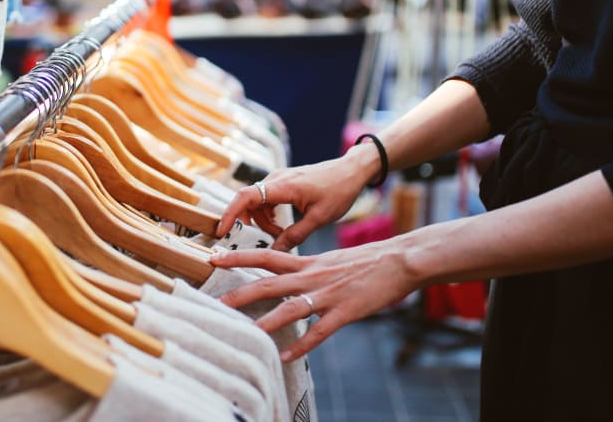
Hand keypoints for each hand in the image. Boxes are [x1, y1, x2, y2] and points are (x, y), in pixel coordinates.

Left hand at [209, 239, 417, 361]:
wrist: (399, 260)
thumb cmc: (365, 261)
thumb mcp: (329, 259)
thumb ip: (306, 268)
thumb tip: (286, 277)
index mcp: (307, 261)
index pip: (265, 255)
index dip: (238, 256)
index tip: (214, 256)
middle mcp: (312, 275)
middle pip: (269, 282)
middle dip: (240, 292)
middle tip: (215, 302)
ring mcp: (328, 294)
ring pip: (291, 308)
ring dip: (267, 322)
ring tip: (246, 334)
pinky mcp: (346, 311)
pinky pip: (320, 331)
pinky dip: (303, 345)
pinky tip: (287, 356)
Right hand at [216, 145, 379, 249]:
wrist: (351, 171)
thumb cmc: (339, 191)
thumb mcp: (319, 218)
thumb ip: (295, 235)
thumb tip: (276, 252)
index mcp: (283, 186)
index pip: (246, 196)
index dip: (230, 214)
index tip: (222, 231)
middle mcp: (276, 179)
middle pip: (248, 201)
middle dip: (249, 222)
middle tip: (263, 239)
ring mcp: (279, 178)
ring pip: (256, 201)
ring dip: (261, 220)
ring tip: (280, 234)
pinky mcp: (283, 181)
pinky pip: (265, 198)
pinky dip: (268, 213)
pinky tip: (282, 225)